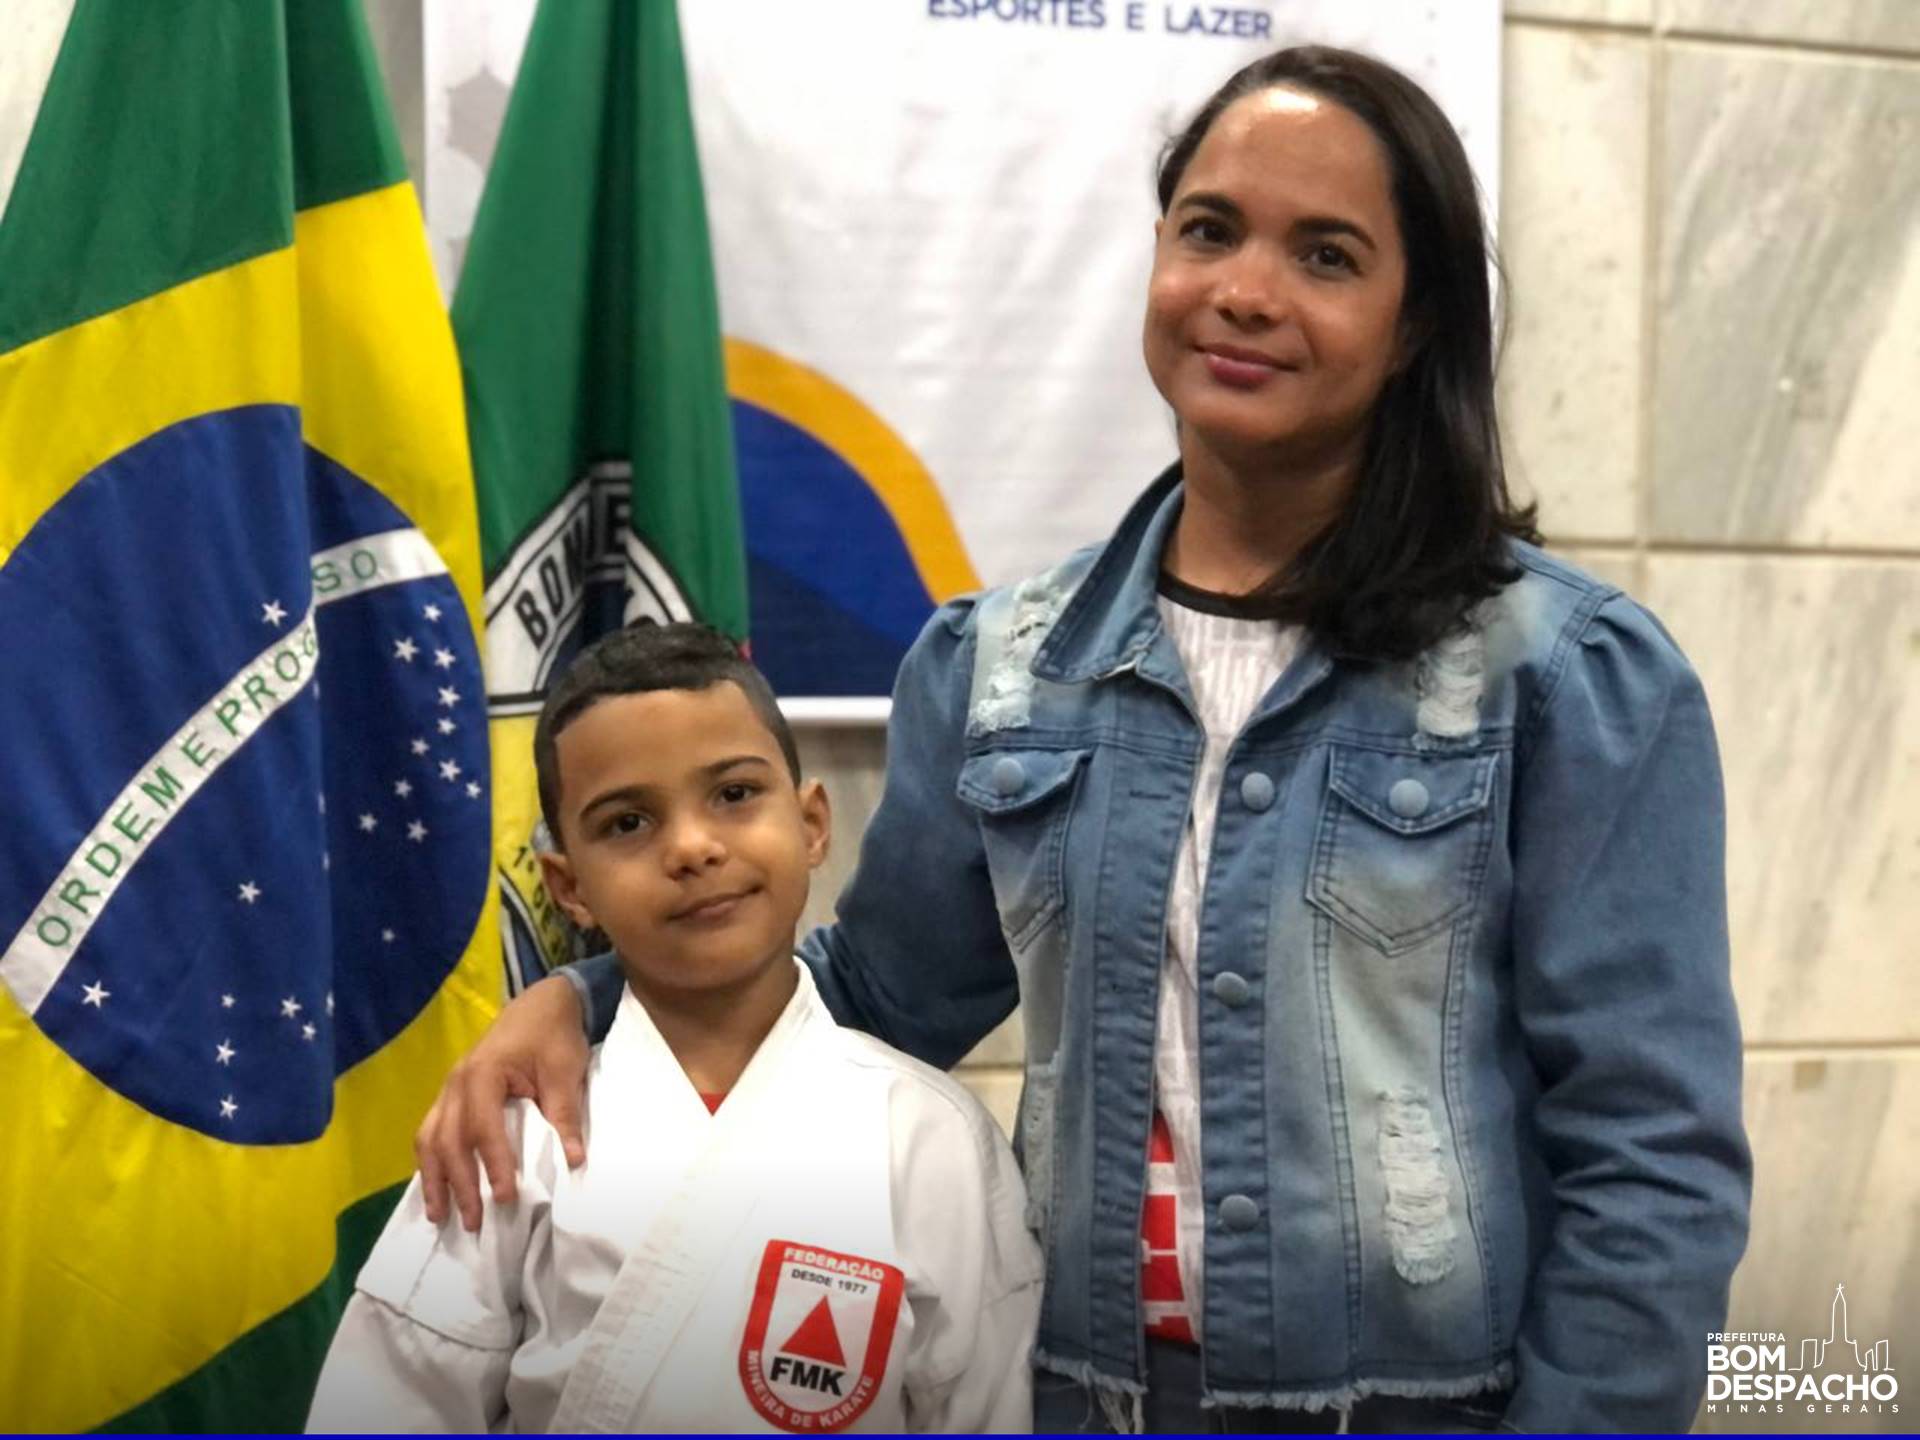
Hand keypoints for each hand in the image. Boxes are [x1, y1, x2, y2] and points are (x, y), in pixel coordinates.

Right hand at [415, 973, 588, 1230]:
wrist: (543, 1004)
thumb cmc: (554, 1035)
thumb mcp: (565, 1071)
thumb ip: (564, 1115)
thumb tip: (572, 1160)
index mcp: (483, 1073)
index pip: (483, 1127)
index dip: (492, 1163)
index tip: (506, 1196)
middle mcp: (456, 1083)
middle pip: (449, 1140)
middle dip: (459, 1184)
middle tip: (475, 1222)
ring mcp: (449, 1089)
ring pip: (430, 1139)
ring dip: (435, 1179)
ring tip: (441, 1217)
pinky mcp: (452, 1095)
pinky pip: (432, 1132)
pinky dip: (432, 1162)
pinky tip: (437, 1188)